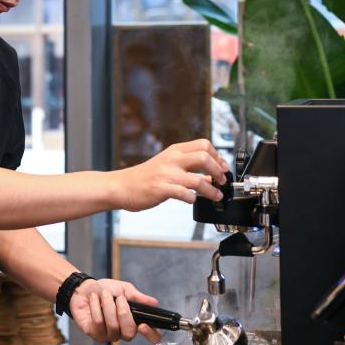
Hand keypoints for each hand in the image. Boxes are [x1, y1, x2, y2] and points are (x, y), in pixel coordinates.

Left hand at [68, 278, 161, 343]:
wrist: (84, 289)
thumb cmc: (106, 290)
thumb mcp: (125, 289)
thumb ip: (139, 297)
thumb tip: (154, 303)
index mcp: (135, 321)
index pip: (151, 336)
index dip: (150, 334)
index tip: (143, 325)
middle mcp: (123, 332)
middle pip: (129, 333)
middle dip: (123, 313)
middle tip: (118, 299)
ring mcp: (109, 335)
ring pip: (113, 327)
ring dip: (108, 306)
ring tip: (104, 295)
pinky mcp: (95, 334)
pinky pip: (98, 324)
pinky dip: (96, 308)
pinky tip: (94, 300)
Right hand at [111, 139, 228, 210]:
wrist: (121, 186)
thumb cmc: (144, 177)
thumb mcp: (167, 167)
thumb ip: (188, 170)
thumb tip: (211, 177)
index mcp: (175, 151)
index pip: (204, 144)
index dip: (218, 156)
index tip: (223, 167)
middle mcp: (172, 159)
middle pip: (204, 157)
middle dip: (218, 170)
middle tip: (222, 180)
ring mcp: (166, 174)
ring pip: (197, 179)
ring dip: (211, 190)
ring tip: (217, 196)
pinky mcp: (161, 189)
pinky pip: (184, 193)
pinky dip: (193, 198)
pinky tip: (193, 200)